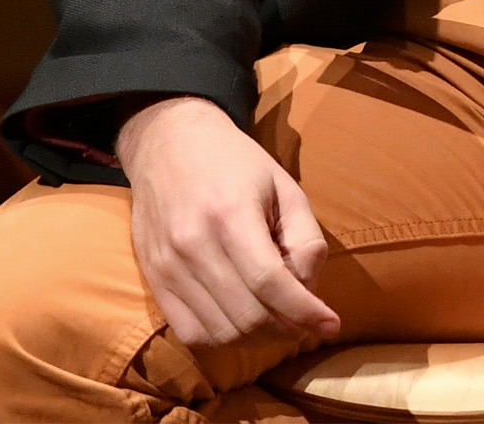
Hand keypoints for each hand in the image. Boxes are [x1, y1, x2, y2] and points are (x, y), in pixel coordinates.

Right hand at [114, 94, 337, 350]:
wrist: (168, 144)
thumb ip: (305, 238)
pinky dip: (221, 338)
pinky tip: (241, 322)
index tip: (330, 326)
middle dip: (286, 327)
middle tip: (304, 319)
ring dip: (256, 338)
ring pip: (219, 332)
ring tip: (276, 318)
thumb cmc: (236, 163)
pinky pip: (189, 331)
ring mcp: (168, 267)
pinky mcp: (153, 279)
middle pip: (246, 316)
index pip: (270, 283)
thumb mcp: (284, 187)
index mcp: (231, 216)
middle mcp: (194, 246)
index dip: (304, 312)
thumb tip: (308, 290)